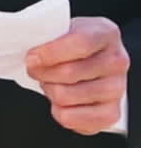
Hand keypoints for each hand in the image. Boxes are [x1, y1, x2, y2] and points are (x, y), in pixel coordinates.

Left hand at [25, 16, 128, 134]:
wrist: (93, 59)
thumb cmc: (74, 44)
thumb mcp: (65, 29)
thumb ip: (50, 37)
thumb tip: (31, 57)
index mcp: (107, 33)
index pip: (80, 43)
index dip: (51, 53)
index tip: (31, 58)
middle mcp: (117, 62)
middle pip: (70, 73)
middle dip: (43, 73)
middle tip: (36, 70)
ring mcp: (117, 89)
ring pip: (66, 97)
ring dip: (50, 91)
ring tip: (50, 83)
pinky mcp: (111, 113)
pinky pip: (72, 119)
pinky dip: (58, 111)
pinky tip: (60, 101)